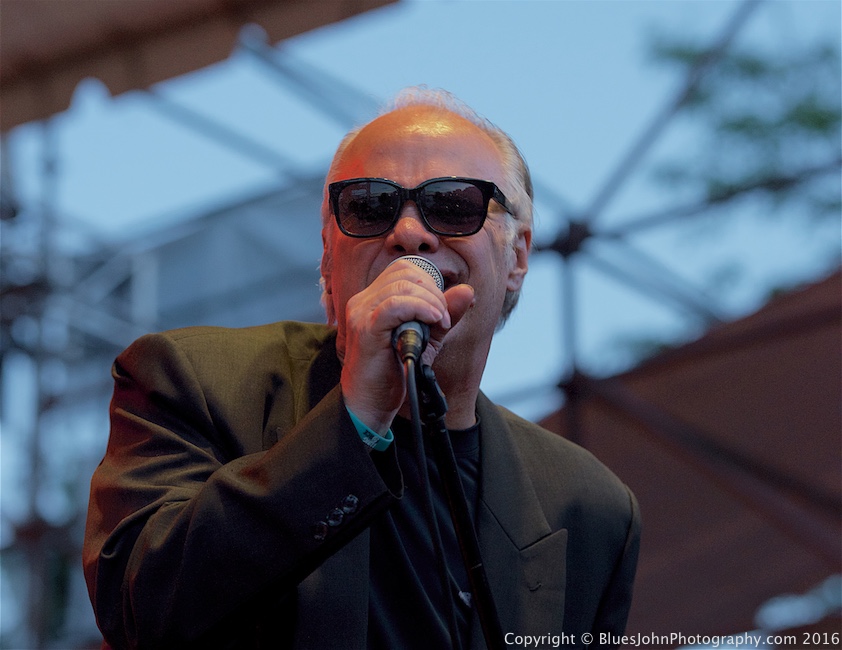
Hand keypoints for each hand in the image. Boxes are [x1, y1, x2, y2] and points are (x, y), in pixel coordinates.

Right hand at [338, 259, 473, 432]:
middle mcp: (363, 300)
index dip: (430, 281)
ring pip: (402, 286)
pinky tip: (433, 321)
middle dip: (434, 291)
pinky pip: (395, 305)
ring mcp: (361, 313)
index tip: (444, 307)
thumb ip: (445, 315)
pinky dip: (420, 308)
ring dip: (431, 302)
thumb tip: (467, 291)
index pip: (403, 268)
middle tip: (444, 318)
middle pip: (405, 273)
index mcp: (373, 298)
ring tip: (440, 322)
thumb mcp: (427, 339)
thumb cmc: (393, 371)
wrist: (371, 403)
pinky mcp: (366, 329)